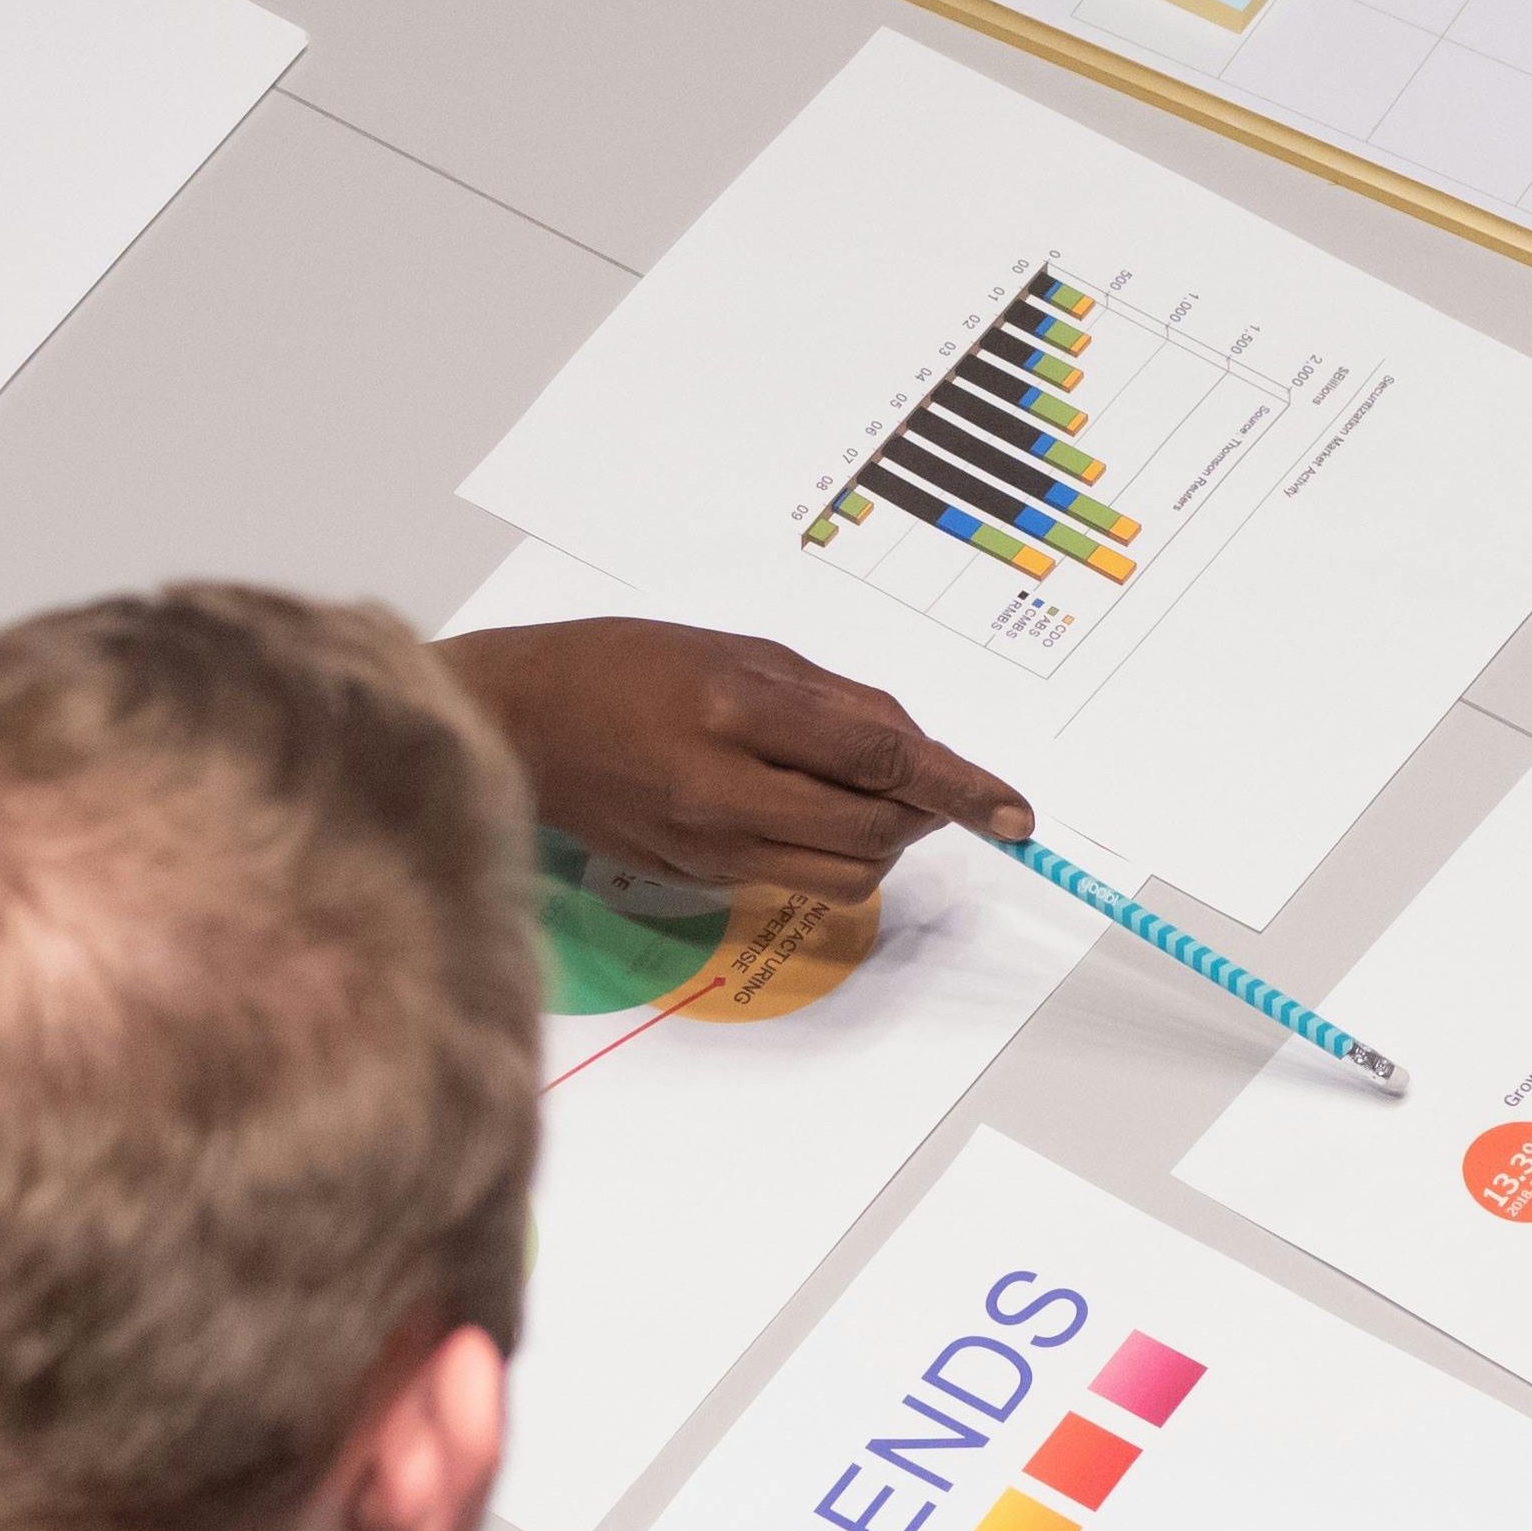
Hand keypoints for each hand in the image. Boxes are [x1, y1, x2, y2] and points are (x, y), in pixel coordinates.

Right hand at [442, 620, 1031, 896]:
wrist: (517, 724)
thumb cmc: (619, 666)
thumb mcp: (735, 649)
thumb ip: (832, 700)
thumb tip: (915, 748)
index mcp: (736, 711)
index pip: (881, 760)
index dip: (961, 786)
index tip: (1015, 813)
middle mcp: (725, 792)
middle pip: (875, 833)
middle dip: (918, 813)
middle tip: (918, 779)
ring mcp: (709, 849)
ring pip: (843, 874)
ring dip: (878, 840)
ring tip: (858, 793)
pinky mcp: (697, 881)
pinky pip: (792, 878)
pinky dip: (820, 849)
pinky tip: (792, 805)